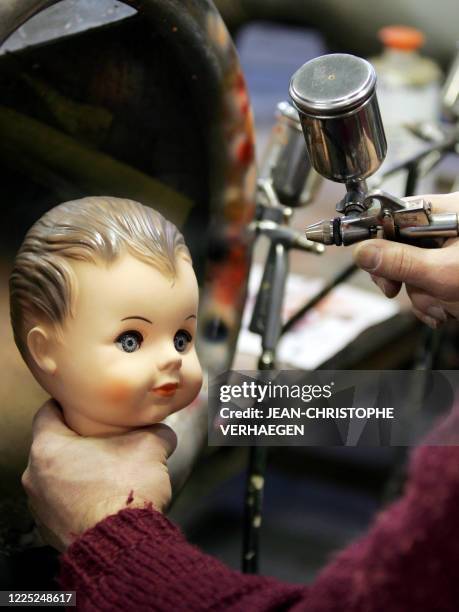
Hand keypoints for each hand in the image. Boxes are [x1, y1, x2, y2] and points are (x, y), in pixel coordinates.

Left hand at [22, 399, 175, 550]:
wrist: (125, 547)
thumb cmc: (127, 490)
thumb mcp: (150, 445)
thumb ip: (155, 430)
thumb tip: (161, 431)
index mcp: (49, 447)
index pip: (49, 411)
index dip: (71, 404)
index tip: (89, 405)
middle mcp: (35, 477)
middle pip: (55, 445)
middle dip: (80, 439)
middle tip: (106, 436)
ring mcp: (41, 507)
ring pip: (59, 476)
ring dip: (80, 470)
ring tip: (110, 469)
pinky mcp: (51, 530)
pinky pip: (64, 503)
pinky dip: (81, 497)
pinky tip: (107, 496)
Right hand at [353, 192, 458, 327]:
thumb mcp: (445, 272)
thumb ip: (401, 262)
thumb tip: (363, 253)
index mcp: (445, 211)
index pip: (393, 216)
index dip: (378, 240)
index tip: (371, 264)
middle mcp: (447, 225)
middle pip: (400, 246)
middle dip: (402, 277)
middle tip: (396, 291)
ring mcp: (453, 246)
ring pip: (415, 268)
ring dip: (422, 295)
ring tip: (440, 307)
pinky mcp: (457, 265)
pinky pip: (431, 279)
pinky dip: (434, 298)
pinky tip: (445, 308)